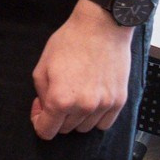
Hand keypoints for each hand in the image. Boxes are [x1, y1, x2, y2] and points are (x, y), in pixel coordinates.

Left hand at [31, 1, 135, 139]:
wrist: (102, 28)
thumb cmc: (69, 43)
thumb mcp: (42, 67)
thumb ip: (41, 95)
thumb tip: (45, 109)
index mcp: (60, 100)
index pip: (46, 131)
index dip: (39, 122)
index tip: (40, 111)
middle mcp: (83, 107)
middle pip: (65, 129)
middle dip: (57, 117)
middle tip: (56, 96)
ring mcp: (104, 105)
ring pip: (85, 128)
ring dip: (76, 117)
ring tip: (75, 95)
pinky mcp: (120, 101)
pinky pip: (105, 124)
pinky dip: (96, 118)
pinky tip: (91, 101)